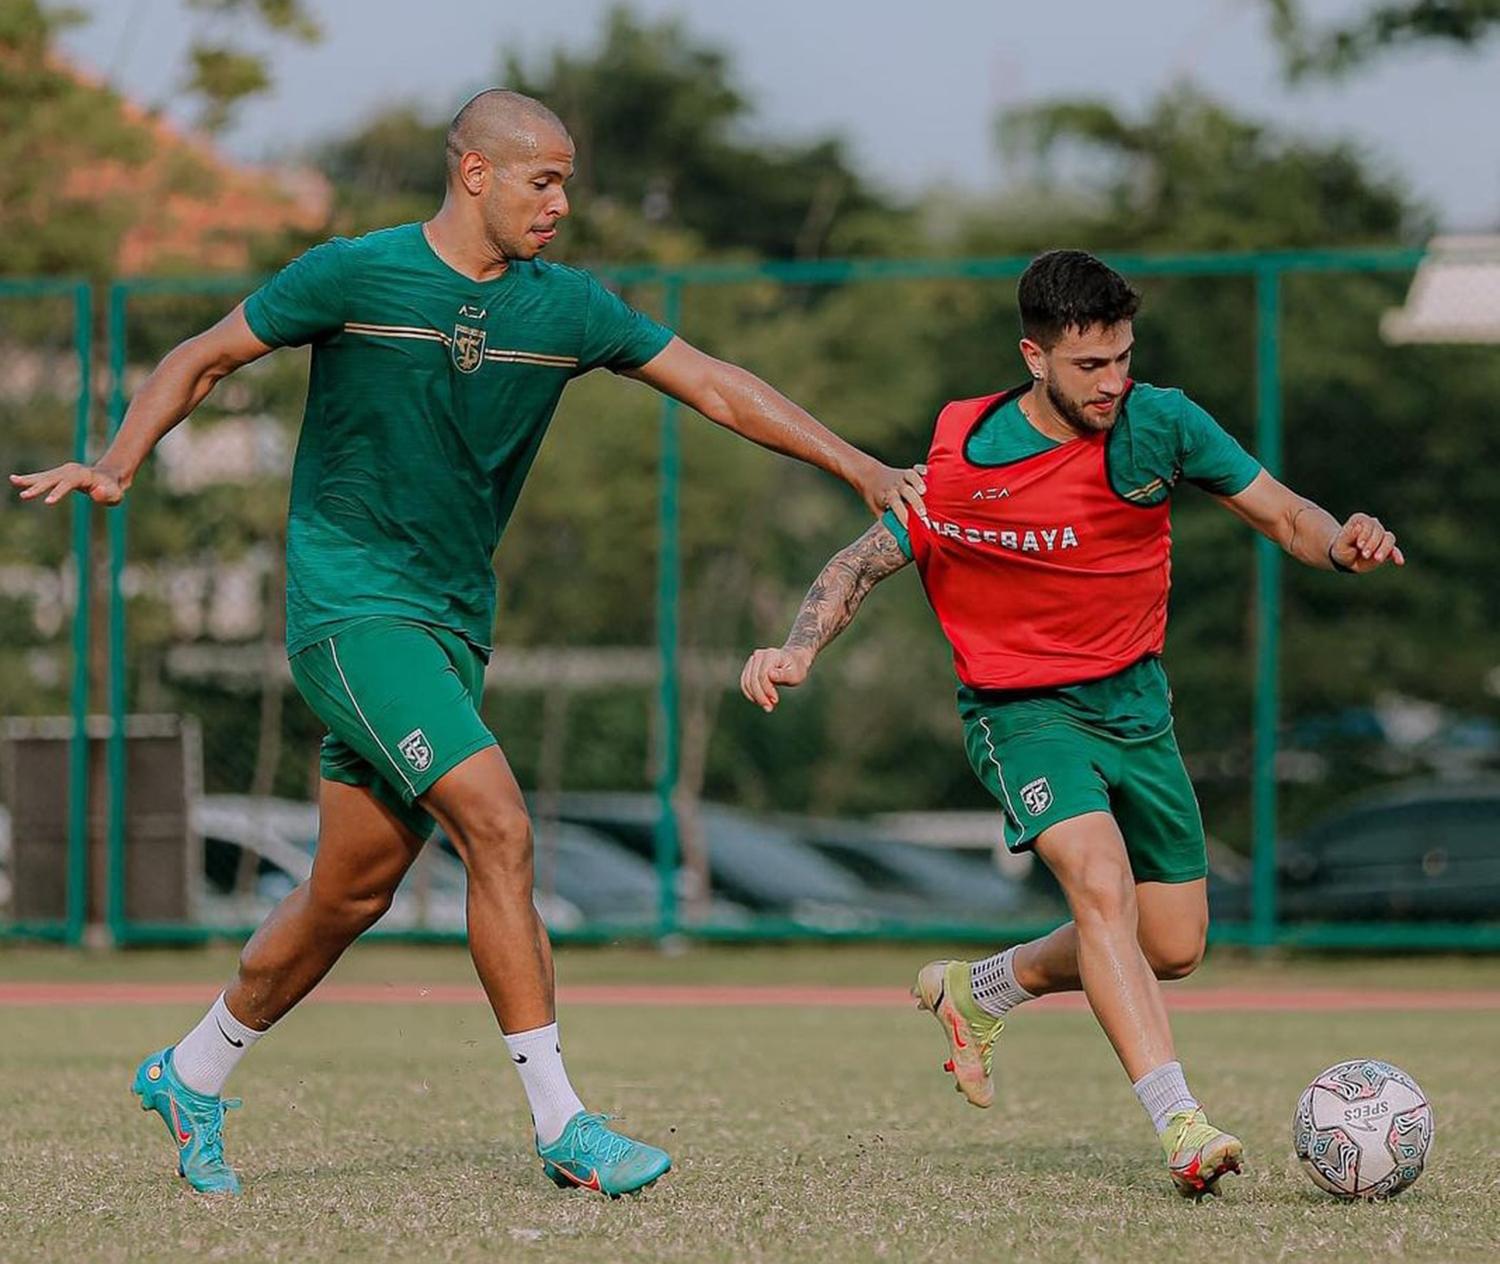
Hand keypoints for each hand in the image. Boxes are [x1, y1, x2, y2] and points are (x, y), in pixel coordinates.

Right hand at [10, 462, 124, 505]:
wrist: (110, 477)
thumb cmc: (113, 488)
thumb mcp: (115, 494)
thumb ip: (106, 494)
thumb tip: (95, 492)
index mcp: (83, 475)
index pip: (68, 484)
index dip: (58, 493)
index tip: (47, 502)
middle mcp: (70, 471)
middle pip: (52, 479)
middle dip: (39, 487)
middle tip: (25, 496)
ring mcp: (63, 471)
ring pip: (44, 476)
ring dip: (29, 480)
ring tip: (13, 480)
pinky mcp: (59, 475)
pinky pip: (43, 477)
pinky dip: (30, 479)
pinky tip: (15, 480)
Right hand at [740, 645, 813, 711]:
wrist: (793, 660)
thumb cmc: (796, 668)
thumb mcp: (795, 674)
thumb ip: (784, 675)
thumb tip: (770, 674)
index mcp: (771, 655)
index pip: (763, 675)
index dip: (767, 690)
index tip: (775, 700)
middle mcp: (759, 655)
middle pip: (753, 679)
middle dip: (760, 696)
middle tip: (769, 708)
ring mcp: (752, 660)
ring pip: (747, 681)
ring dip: (754, 696)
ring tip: (766, 705)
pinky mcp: (749, 667)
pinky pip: (745, 682)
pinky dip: (750, 693)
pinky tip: (758, 701)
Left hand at [858, 461, 925, 525]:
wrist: (869, 475)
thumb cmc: (876, 497)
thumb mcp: (878, 511)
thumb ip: (889, 521)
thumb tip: (901, 537)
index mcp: (887, 496)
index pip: (894, 505)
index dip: (901, 515)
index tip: (908, 526)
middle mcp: (895, 485)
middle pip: (905, 491)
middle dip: (915, 502)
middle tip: (923, 514)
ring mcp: (902, 477)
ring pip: (911, 476)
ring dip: (918, 482)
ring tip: (925, 491)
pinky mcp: (908, 471)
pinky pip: (916, 469)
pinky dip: (923, 470)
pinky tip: (929, 474)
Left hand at [1330, 513, 1402, 572]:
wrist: (1345, 559)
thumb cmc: (1341, 549)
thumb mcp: (1340, 544)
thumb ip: (1348, 535)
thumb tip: (1358, 527)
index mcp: (1361, 521)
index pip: (1368, 523)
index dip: (1366, 534)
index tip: (1359, 545)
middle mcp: (1373, 526)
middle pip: (1379, 531)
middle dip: (1373, 544)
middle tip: (1365, 555)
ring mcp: (1381, 537)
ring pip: (1389, 538)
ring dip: (1384, 548)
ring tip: (1377, 558)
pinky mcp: (1387, 549)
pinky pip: (1395, 551)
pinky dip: (1397, 555)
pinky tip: (1399, 562)